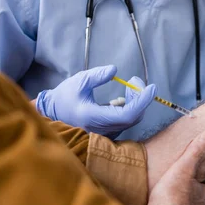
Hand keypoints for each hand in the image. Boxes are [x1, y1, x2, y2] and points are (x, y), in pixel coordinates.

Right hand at [36, 65, 155, 138]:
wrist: (53, 113)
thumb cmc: (65, 96)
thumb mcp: (79, 80)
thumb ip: (97, 75)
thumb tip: (114, 70)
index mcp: (94, 117)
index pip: (127, 114)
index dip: (142, 102)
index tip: (151, 87)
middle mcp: (101, 130)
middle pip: (132, 117)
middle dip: (140, 98)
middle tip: (136, 80)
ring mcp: (104, 134)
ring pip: (130, 120)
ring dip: (135, 102)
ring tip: (130, 86)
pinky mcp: (106, 133)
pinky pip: (124, 122)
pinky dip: (129, 109)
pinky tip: (121, 99)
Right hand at [142, 131, 204, 204]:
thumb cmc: (173, 196)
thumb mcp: (184, 167)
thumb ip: (196, 152)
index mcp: (203, 197)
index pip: (199, 186)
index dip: (189, 181)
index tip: (179, 178)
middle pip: (190, 201)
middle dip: (181, 197)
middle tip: (167, 190)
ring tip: (158, 202)